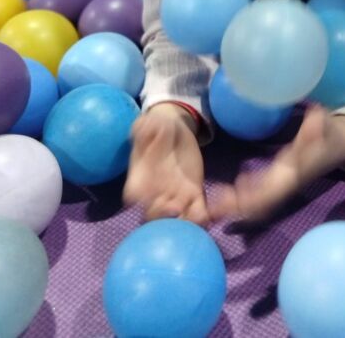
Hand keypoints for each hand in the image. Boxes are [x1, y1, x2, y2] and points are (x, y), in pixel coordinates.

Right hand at [123, 103, 209, 225]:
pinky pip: (197, 211)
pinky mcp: (194, 194)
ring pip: (176, 218)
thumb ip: (145, 127)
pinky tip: (210, 214)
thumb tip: (141, 127)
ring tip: (195, 217)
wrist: (176, 131)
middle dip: (163, 215)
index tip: (146, 199)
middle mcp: (155, 193)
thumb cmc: (159, 127)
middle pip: (155, 214)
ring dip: (184, 222)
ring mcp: (175, 197)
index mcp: (139, 179)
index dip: (141, 201)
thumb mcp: (150, 123)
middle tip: (175, 208)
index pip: (134, 196)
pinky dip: (202, 217)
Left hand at [210, 106, 344, 223]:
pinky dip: (245, 194)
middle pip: (263, 201)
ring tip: (217, 205)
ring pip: (260, 199)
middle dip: (240, 206)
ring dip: (240, 203)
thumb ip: (319, 124)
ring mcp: (285, 180)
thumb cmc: (332, 132)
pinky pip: (262, 191)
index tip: (237, 195)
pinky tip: (231, 190)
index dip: (255, 195)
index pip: (274, 188)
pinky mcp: (282, 177)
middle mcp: (289, 180)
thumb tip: (314, 116)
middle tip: (215, 208)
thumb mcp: (328, 126)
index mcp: (296, 170)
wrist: (342, 143)